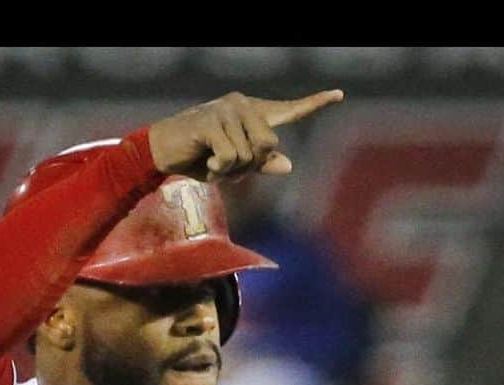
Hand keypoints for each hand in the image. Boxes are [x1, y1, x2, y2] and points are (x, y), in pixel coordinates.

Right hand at [147, 90, 343, 182]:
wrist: (164, 151)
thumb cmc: (201, 156)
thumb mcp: (235, 166)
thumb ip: (261, 164)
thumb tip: (288, 165)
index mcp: (252, 113)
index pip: (288, 110)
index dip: (315, 104)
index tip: (340, 94)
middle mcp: (242, 105)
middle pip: (269, 145)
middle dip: (250, 166)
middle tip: (228, 166)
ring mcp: (226, 111)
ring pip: (249, 155)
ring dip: (231, 170)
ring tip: (213, 162)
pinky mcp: (211, 122)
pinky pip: (230, 157)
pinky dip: (219, 169)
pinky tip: (206, 162)